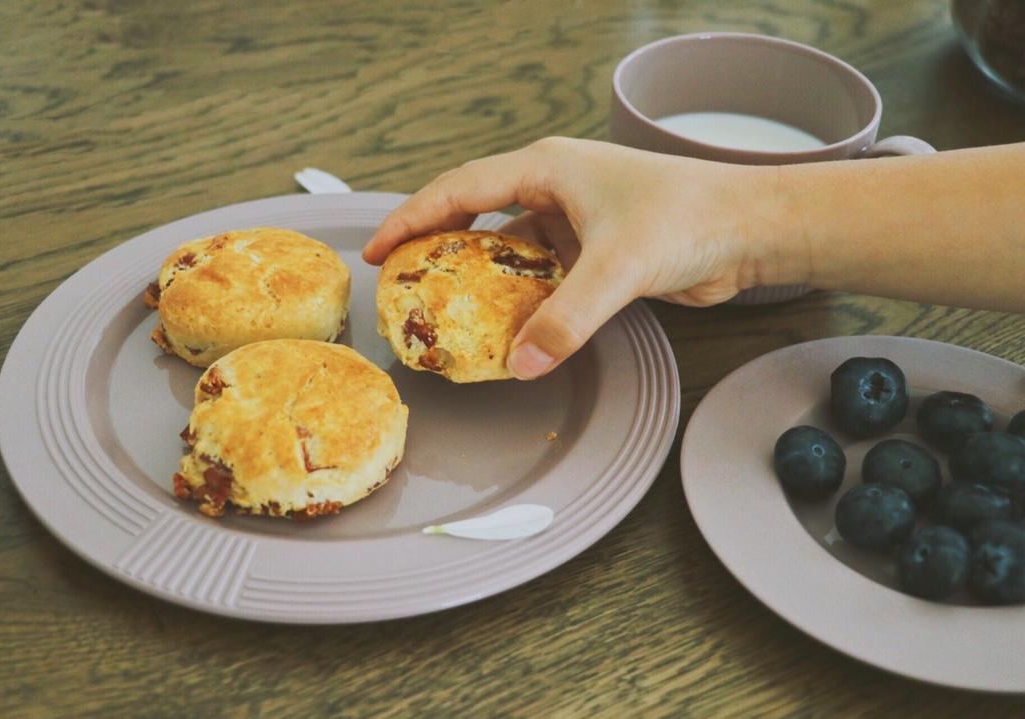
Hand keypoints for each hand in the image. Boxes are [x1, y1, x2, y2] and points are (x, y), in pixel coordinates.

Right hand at [363, 137, 800, 378]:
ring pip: (510, 250)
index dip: (412, 218)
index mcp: (548, 168)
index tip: (377, 250)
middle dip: (438, 248)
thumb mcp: (617, 268)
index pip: (460, 190)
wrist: (750, 228)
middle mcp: (555, 187)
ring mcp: (575, 220)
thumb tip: (522, 366)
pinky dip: (522, 300)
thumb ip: (565, 319)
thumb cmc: (689, 219)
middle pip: (476, 216)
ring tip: (446, 314)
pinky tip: (508, 329)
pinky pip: (542, 275)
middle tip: (403, 285)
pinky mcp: (595, 251)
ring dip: (483, 281)